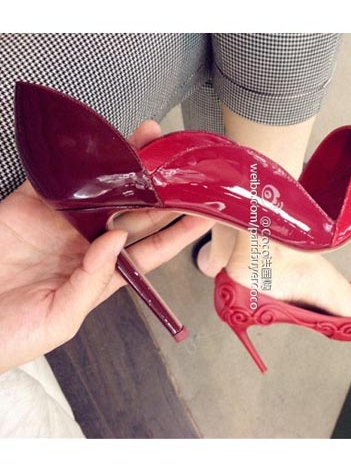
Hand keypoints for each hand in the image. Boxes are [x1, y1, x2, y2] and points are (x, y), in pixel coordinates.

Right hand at [0, 121, 212, 373]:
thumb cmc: (10, 334)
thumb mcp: (61, 318)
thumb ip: (92, 280)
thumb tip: (115, 239)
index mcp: (105, 274)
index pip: (153, 249)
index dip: (180, 231)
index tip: (205, 214)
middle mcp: (91, 243)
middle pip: (138, 213)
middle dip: (164, 191)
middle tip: (186, 169)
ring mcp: (64, 222)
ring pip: (106, 189)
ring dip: (129, 166)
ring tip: (154, 143)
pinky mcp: (33, 204)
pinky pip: (61, 178)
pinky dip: (78, 162)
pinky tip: (102, 146)